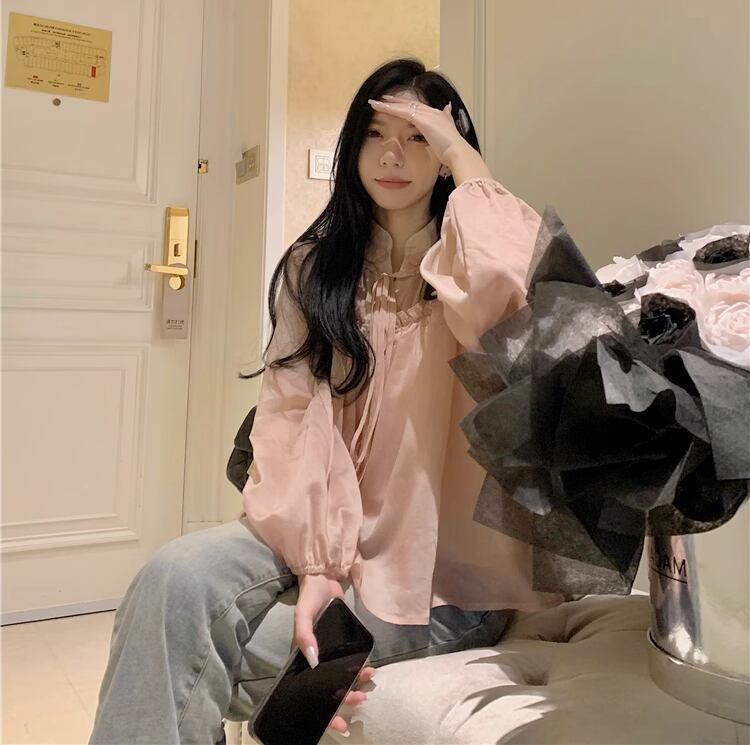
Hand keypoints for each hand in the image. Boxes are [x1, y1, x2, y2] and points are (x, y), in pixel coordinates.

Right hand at [295, 574, 374, 734]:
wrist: (324, 576)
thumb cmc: (309, 597)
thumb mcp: (303, 614)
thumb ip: (304, 635)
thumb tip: (313, 661)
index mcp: (305, 658)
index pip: (312, 692)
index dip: (325, 712)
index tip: (339, 726)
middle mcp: (319, 658)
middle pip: (331, 689)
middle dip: (345, 700)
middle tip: (359, 700)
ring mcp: (332, 650)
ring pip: (343, 676)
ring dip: (355, 684)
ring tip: (368, 683)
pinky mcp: (344, 641)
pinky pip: (352, 659)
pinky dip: (360, 666)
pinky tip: (370, 668)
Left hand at [368, 93, 470, 165]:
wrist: (457, 152)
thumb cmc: (452, 151)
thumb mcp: (448, 138)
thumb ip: (446, 125)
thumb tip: (448, 111)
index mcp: (438, 116)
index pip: (419, 108)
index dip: (407, 107)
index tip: (398, 106)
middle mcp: (432, 112)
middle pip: (410, 104)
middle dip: (396, 101)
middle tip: (383, 98)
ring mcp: (427, 114)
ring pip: (403, 106)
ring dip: (388, 104)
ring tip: (375, 102)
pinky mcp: (421, 119)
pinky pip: (401, 112)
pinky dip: (389, 109)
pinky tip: (379, 107)